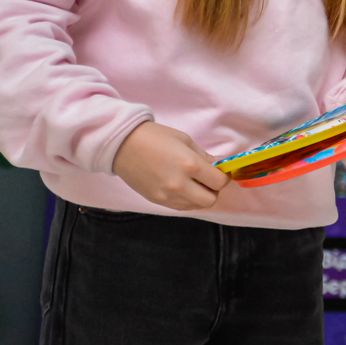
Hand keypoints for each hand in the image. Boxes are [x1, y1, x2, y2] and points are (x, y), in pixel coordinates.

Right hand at [112, 122, 228, 210]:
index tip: (219, 171)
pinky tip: (182, 188)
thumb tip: (218, 166)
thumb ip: (204, 156)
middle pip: (210, 200)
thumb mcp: (185, 140)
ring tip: (193, 183)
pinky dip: (187, 200)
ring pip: (196, 206)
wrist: (122, 145)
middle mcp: (180, 184)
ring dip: (200, 197)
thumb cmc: (155, 137)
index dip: (223, 177)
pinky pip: (180, 207)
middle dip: (213, 190)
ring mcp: (167, 195)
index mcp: (190, 165)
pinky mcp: (157, 201)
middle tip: (207, 180)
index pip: (219, 182)